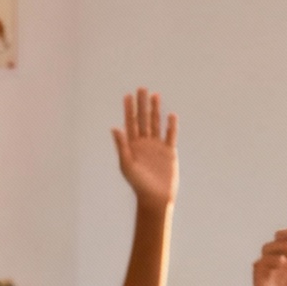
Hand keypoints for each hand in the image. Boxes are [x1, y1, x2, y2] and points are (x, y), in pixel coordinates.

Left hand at [113, 87, 178, 209]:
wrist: (155, 197)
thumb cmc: (138, 183)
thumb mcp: (126, 164)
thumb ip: (122, 146)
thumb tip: (115, 128)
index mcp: (132, 144)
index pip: (130, 123)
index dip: (129, 109)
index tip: (127, 96)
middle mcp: (144, 143)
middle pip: (143, 119)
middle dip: (142, 104)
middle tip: (142, 88)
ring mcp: (157, 146)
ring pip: (156, 123)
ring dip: (156, 110)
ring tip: (155, 95)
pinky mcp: (169, 152)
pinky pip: (170, 136)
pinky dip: (171, 126)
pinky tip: (171, 115)